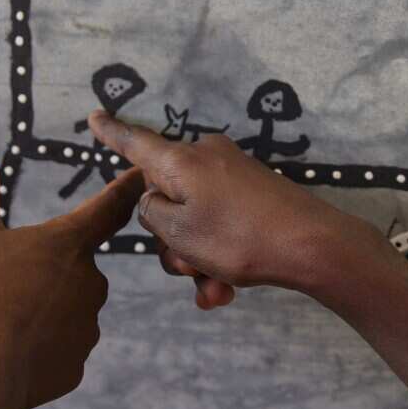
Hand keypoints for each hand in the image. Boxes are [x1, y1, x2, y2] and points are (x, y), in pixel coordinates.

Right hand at [0, 158, 143, 408]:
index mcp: (67, 244)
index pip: (108, 208)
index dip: (124, 190)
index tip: (141, 176)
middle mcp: (89, 282)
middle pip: (74, 265)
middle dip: (48, 268)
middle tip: (6, 279)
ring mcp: (85, 327)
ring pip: (66, 308)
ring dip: (42, 308)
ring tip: (0, 317)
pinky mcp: (74, 366)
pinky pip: (57, 347)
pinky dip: (37, 345)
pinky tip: (9, 349)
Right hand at [88, 111, 373, 305]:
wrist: (313, 246)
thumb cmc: (238, 237)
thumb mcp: (178, 232)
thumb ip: (152, 214)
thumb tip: (158, 202)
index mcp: (180, 160)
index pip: (136, 143)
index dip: (112, 133)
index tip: (94, 116)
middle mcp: (204, 159)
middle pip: (165, 199)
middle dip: (171, 241)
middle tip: (190, 266)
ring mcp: (232, 177)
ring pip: (193, 222)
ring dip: (197, 259)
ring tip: (215, 286)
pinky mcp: (253, 197)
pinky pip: (221, 227)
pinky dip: (218, 259)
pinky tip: (225, 292)